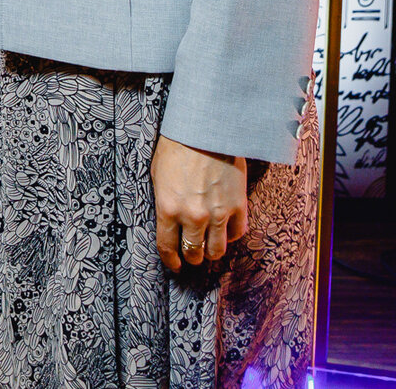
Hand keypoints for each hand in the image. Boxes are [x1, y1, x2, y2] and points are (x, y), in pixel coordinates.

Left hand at [151, 136, 248, 270]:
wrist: (204, 130)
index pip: (167, 247)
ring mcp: (217, 213)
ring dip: (212, 252)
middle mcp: (192, 216)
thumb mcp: (157, 177)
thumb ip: (164, 204)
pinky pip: (237, 234)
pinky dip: (231, 236)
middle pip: (194, 253)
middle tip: (192, 255)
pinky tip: (225, 231)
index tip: (174, 265)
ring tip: (209, 247)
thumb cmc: (176, 149)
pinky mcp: (238, 206)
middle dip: (191, 257)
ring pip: (217, 250)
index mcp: (167, 208)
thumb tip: (169, 225)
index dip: (171, 261)